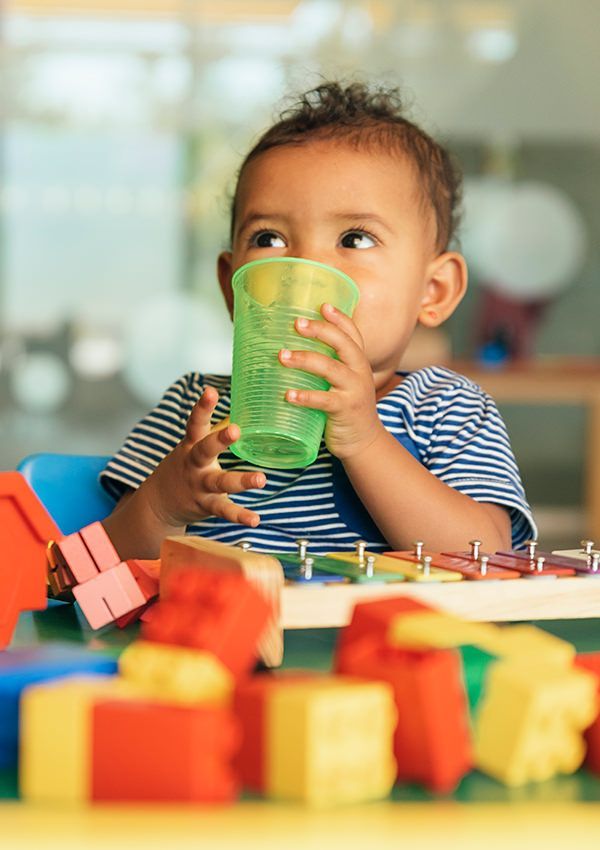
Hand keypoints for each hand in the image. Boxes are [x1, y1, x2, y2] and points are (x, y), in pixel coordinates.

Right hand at [142, 386, 265, 527]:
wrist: (157, 504)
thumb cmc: (184, 468)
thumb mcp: (192, 447)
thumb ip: (214, 431)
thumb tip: (243, 408)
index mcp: (191, 446)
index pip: (195, 423)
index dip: (202, 407)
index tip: (210, 391)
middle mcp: (194, 464)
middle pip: (205, 450)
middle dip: (219, 440)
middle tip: (235, 429)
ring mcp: (199, 486)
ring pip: (219, 482)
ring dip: (241, 481)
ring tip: (261, 479)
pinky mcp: (205, 505)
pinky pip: (223, 510)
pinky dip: (239, 515)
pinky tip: (255, 519)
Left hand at [278, 302, 382, 459]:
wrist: (363, 441)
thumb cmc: (346, 409)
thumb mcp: (343, 383)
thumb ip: (326, 367)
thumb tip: (289, 351)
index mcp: (358, 363)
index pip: (353, 334)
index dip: (339, 318)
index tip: (322, 305)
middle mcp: (359, 372)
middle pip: (343, 344)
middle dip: (320, 331)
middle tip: (297, 323)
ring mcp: (354, 391)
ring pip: (330, 368)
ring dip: (305, 359)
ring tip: (282, 356)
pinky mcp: (345, 410)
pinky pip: (324, 400)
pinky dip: (305, 396)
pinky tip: (288, 394)